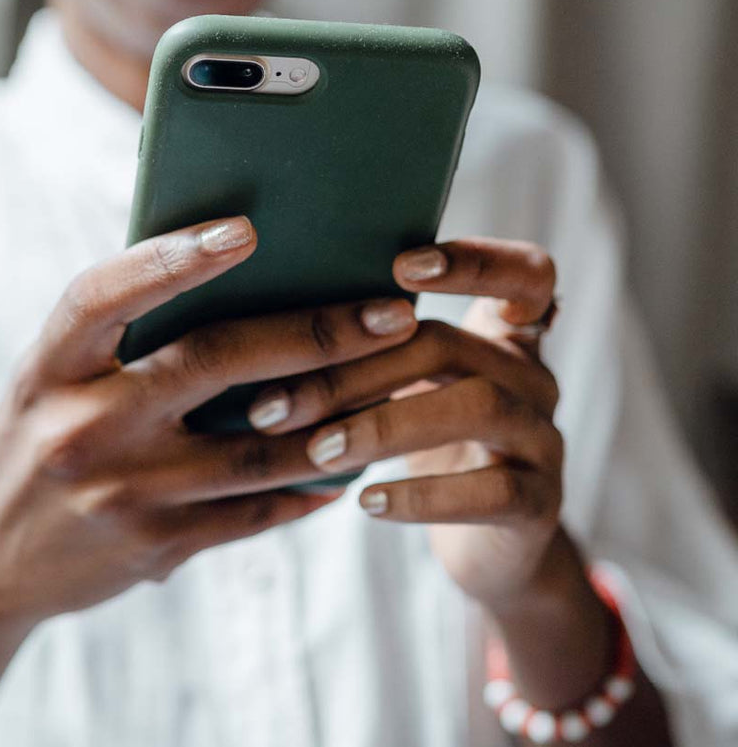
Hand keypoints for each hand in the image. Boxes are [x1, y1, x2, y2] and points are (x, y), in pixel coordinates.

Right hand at [0, 215, 421, 634]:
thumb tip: (237, 271)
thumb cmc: (37, 436)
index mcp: (50, 367)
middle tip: (391, 312)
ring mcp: (120, 494)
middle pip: (213, 363)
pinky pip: (253, 513)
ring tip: (399, 380)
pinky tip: (352, 461)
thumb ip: (123, 333)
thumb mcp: (53, 376)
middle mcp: (80, 427)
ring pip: (256, 449)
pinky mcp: (154, 547)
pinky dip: (309, 486)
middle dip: (315, 332)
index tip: (247, 229)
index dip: (173, 258)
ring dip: (338, 415)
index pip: (106, 296)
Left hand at [246, 237, 562, 608]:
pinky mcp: (541, 503)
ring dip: (384, 425)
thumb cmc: (428, 442)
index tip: (401, 265)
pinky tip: (366, 502)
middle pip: (451, 345)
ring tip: (318, 450)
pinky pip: (491, 490)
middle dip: (357, 369)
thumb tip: (265, 314)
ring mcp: (544, 438)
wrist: (489, 547)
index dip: (474, 261)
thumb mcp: (410, 384)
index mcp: (504, 333)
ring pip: (477, 407)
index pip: (524, 272)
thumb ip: (374, 342)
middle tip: (278, 403)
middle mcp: (533, 375)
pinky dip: (422, 495)